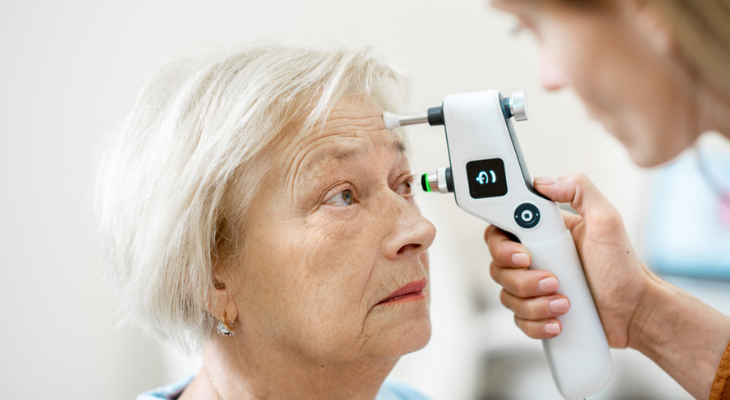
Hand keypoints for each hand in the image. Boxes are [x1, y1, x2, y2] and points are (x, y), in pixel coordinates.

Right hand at [486, 173, 655, 347]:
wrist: (635, 312)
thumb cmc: (624, 268)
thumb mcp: (607, 220)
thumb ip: (580, 190)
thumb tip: (545, 183)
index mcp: (542, 233)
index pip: (501, 231)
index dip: (502, 245)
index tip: (524, 254)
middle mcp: (533, 258)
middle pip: (498, 266)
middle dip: (521, 279)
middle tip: (552, 280)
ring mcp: (533, 287)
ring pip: (506, 295)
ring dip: (533, 303)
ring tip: (564, 303)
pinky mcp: (537, 311)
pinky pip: (518, 319)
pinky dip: (535, 322)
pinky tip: (558, 320)